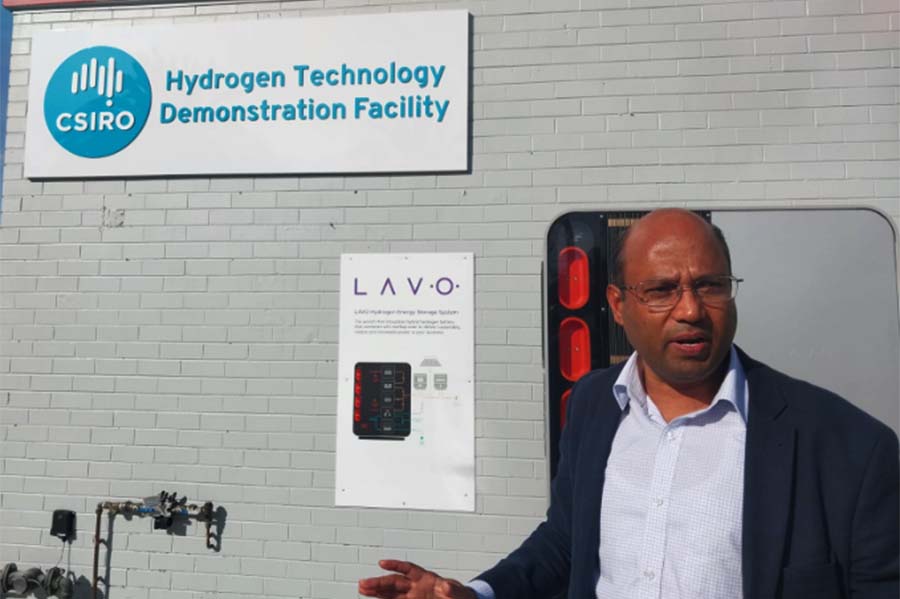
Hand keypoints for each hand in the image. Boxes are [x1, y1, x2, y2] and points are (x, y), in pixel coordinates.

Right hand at [358, 560, 476, 598]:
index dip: (395, 565)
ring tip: (361, 588)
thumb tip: (445, 586)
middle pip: (394, 582)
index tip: (382, 563)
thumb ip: (452, 589)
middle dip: (378, 582)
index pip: (408, 569)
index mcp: (426, 578)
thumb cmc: (459, 596)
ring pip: (391, 593)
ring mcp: (412, 597)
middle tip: (362, 583)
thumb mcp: (459, 592)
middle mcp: (416, 586)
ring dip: (377, 591)